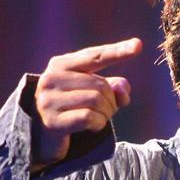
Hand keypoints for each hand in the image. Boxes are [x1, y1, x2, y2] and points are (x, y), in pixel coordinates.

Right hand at [32, 38, 141, 171]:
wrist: (40, 135)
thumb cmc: (71, 108)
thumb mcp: (92, 93)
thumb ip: (112, 87)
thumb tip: (123, 88)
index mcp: (61, 64)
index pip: (95, 56)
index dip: (118, 51)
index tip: (138, 45)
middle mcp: (51, 78)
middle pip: (101, 85)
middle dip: (112, 101)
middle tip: (107, 110)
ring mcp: (49, 100)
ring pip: (96, 101)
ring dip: (106, 113)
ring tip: (98, 118)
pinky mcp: (53, 121)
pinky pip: (89, 118)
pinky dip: (98, 124)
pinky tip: (92, 126)